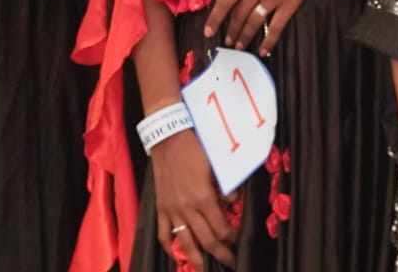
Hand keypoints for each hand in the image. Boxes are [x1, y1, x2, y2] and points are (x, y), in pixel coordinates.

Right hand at [151, 127, 237, 268]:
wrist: (167, 138)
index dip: (232, 238)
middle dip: (221, 254)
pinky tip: (174, 253)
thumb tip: (232, 201)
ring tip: (203, 268)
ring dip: (196, 258)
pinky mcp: (161, 207)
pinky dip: (169, 246)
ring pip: (185, 242)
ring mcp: (172, 210)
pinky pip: (163, 233)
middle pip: (206, 240)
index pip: (221, 228)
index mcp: (203, 198)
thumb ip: (224, 186)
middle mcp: (187, 208)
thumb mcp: (214, 165)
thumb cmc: (193, 148)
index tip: (237, 240)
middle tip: (230, 262)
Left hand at [201, 0, 330, 55]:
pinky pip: (277, 26)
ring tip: (239, 46)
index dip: (216, 18)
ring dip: (245, 37)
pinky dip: (269, 41)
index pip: (226, 0)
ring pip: (255, 22)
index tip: (208, 31)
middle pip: (240, 14)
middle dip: (231, 30)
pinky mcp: (290, 4)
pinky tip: (264, 50)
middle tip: (226, 42)